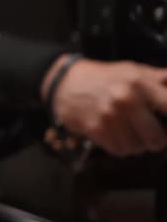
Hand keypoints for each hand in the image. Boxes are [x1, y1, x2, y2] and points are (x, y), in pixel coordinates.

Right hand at [49, 58, 166, 156]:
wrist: (65, 81)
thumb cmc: (104, 77)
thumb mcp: (134, 70)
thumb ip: (161, 79)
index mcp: (139, 83)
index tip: (165, 123)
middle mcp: (125, 99)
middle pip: (157, 139)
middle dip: (156, 139)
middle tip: (151, 132)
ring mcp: (109, 116)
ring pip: (138, 148)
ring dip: (137, 144)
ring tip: (130, 131)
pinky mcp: (96, 129)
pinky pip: (120, 150)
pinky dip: (121, 146)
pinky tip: (116, 134)